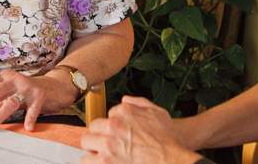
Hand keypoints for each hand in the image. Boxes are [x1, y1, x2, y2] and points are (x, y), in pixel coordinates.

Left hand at [0, 69, 76, 130]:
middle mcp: (14, 79)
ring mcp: (27, 86)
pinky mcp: (40, 94)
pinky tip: (27, 127)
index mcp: (4, 77)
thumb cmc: (27, 92)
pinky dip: (29, 117)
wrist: (54, 86)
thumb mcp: (10, 94)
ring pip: (10, 101)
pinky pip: (33, 108)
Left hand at [80, 96, 201, 163]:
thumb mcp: (158, 113)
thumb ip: (139, 103)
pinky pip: (86, 160)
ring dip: (92, 148)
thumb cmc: (168, 140)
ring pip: (86, 143)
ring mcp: (107, 146)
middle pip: (93, 127)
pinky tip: (101, 161)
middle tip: (105, 143)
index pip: (107, 115)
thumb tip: (125, 101)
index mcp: (124, 113)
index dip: (111, 125)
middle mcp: (113, 127)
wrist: (171, 160)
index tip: (115, 132)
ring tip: (101, 154)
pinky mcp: (105, 162)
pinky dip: (91, 161)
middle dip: (98, 134)